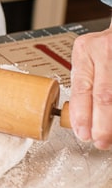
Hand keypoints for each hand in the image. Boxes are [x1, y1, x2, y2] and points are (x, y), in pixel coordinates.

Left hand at [69, 16, 111, 149]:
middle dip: (102, 124)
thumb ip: (84, 82)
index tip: (83, 134)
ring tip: (111, 136)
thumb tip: (79, 120)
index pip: (82, 89)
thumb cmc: (105, 47)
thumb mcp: (87, 56)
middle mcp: (106, 50)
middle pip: (104, 96)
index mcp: (86, 50)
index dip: (82, 115)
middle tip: (100, 141)